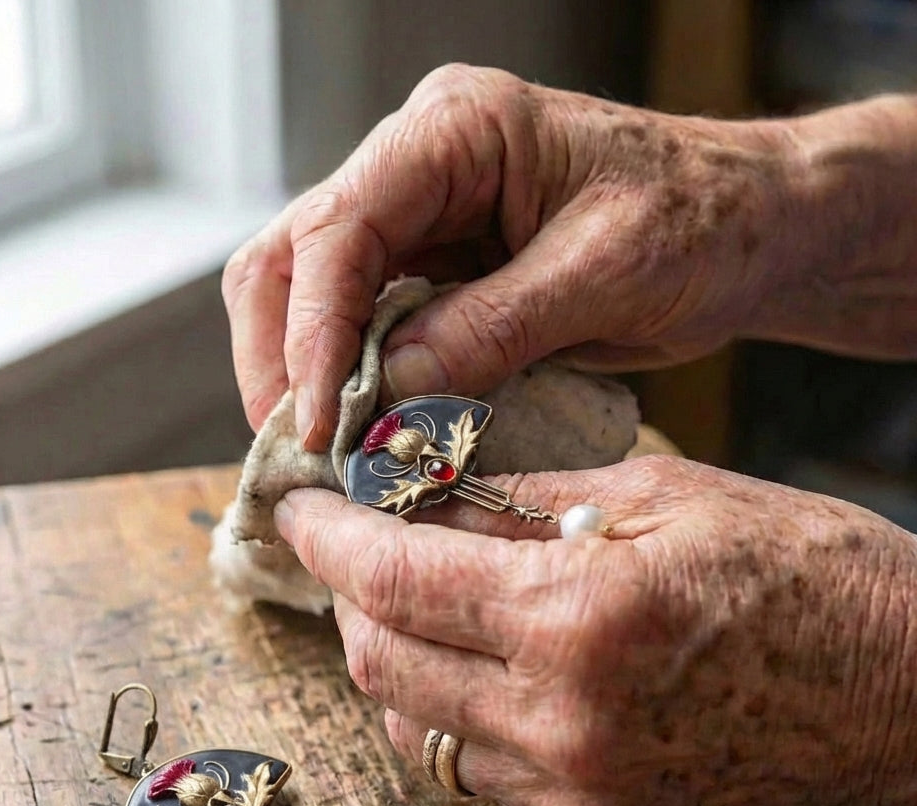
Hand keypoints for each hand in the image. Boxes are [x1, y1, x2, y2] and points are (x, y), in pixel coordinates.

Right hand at [224, 64, 804, 449]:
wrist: (747, 230)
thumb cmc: (700, 223)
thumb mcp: (604, 274)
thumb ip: (491, 327)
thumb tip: (387, 391)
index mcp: (456, 131)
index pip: (338, 228)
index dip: (312, 331)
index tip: (316, 422)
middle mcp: (418, 166)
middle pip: (292, 256)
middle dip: (282, 356)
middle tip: (298, 447)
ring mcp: (421, 219)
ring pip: (310, 293)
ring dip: (305, 374)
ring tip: (324, 450)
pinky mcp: (436, 271)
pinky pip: (365, 326)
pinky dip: (352, 382)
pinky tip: (364, 429)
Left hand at [274, 456, 916, 805]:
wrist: (909, 697)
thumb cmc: (804, 573)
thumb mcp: (661, 493)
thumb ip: (523, 496)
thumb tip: (425, 494)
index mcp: (578, 614)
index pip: (395, 578)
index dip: (330, 538)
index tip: (300, 509)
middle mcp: (562, 721)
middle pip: (379, 665)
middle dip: (350, 598)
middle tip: (359, 549)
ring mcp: (578, 795)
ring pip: (415, 728)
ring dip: (394, 660)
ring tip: (420, 603)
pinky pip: (477, 775)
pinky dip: (453, 715)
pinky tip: (481, 668)